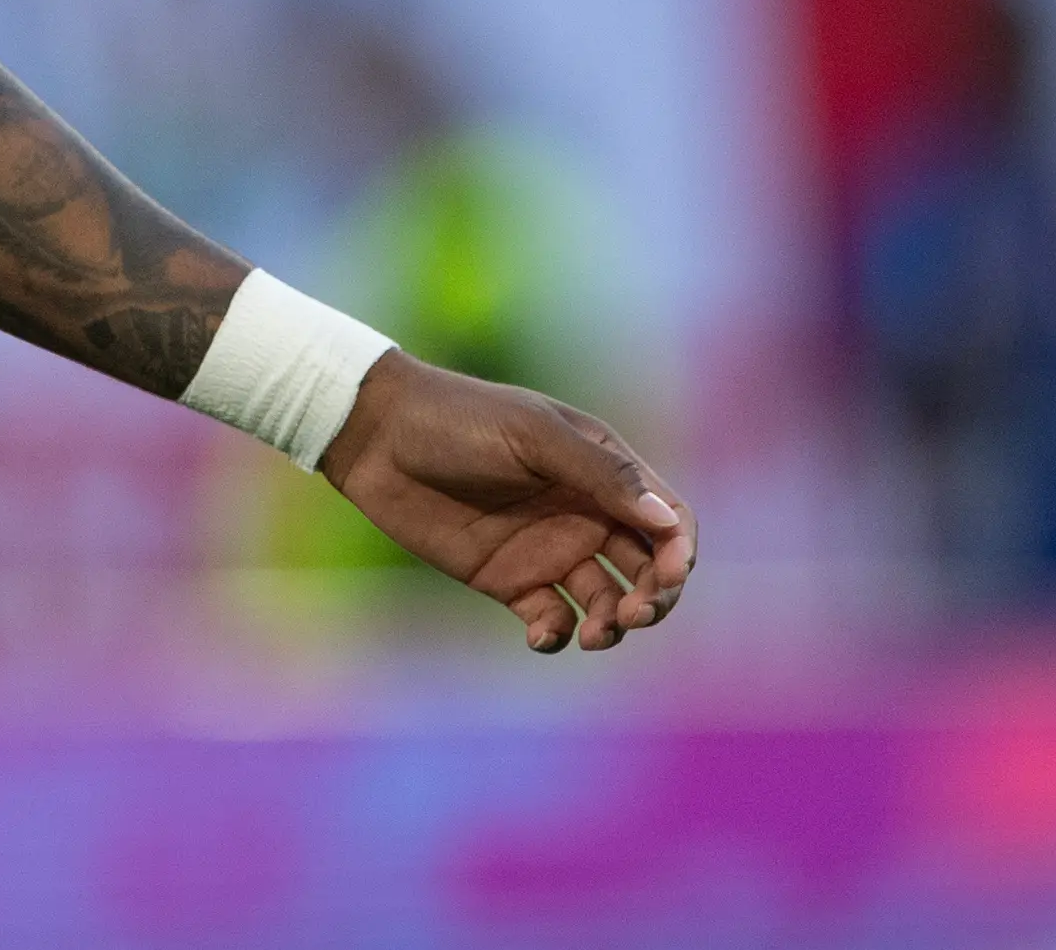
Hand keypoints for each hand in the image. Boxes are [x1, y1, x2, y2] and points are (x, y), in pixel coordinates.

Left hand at [318, 351, 694, 652]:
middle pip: (648, 569)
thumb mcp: (533, 436)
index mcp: (601, 469)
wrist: (376, 437)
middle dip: (656, 598)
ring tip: (596, 634)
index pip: (668, 520)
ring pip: (607, 602)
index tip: (669, 576)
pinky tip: (543, 632)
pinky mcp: (509, 581)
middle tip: (635, 614)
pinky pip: (554, 619)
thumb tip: (666, 522)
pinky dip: (559, 635)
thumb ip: (600, 475)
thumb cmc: (459, 420)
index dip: (679, 552)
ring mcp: (548, 549)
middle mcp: (584, 513)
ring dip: (614, 625)